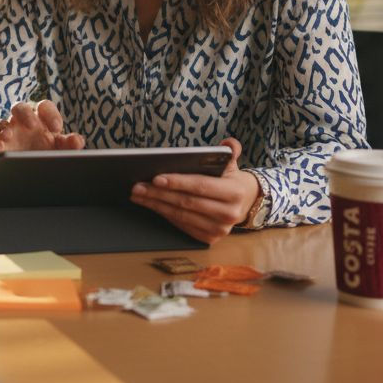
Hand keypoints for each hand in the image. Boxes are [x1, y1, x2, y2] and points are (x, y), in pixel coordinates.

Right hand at [0, 100, 84, 158]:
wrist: (29, 179)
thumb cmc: (47, 158)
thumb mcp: (60, 152)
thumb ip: (70, 146)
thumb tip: (77, 140)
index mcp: (42, 122)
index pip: (44, 107)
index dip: (49, 114)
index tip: (55, 128)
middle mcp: (22, 124)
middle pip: (19, 108)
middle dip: (24, 114)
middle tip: (31, 125)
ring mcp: (6, 135)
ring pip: (1, 123)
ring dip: (4, 128)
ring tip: (8, 136)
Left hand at [128, 137, 259, 243]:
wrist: (244, 203)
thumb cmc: (230, 180)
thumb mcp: (232, 164)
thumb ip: (229, 151)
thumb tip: (228, 143)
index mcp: (234, 192)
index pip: (201, 186)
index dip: (177, 182)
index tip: (156, 178)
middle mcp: (229, 214)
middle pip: (187, 202)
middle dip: (159, 194)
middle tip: (137, 186)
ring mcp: (219, 230)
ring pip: (181, 215)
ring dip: (156, 205)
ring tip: (138, 195)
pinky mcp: (210, 239)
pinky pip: (182, 226)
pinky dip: (164, 214)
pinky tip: (152, 205)